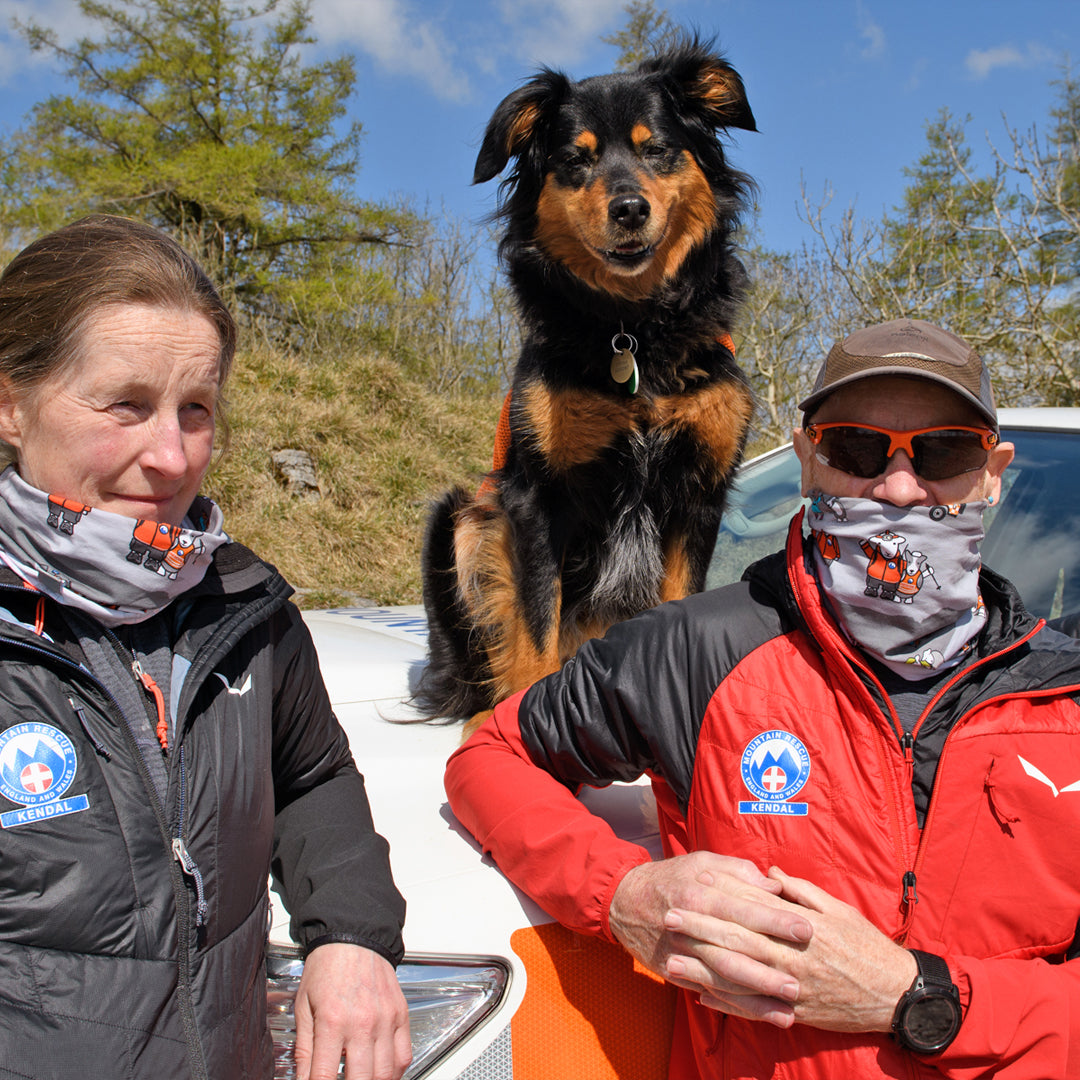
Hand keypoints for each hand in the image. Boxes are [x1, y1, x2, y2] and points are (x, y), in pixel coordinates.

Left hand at [294, 942, 411, 1079]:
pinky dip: (395, 1072)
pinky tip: (382, 1073)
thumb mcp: (303, 1007)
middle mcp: (362, 1023)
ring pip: (386, 1074)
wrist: (353, 938)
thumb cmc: (326, 969)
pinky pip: (404, 1055)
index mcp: (332, 1021)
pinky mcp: (400, 1014)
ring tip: (360, 1078)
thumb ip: (303, 1050)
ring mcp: (385, 1020)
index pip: (325, 1077)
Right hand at [609, 853, 814, 1025]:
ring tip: (788, 1008)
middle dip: (769, 966)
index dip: (774, 919)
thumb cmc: (671, 877)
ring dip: (756, 995)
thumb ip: (738, 871)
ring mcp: (681, 951)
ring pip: (723, 976)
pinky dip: (735, 1006)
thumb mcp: (701, 862)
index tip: (805, 928)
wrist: (624, 901)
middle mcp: (690, 924)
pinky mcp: (675, 971)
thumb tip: (773, 885)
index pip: (742, 908)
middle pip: (734, 948)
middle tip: (801, 980)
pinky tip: (760, 1015)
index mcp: (699, 893)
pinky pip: (709, 991)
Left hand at [668, 866, 916, 1031]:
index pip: (750, 910)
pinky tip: (701, 995)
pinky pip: (754, 1009)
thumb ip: (799, 891)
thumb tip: (767, 873)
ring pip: (738, 979)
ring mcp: (790, 989)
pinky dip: (726, 1004)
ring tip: (670, 960)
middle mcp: (791, 959)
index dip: (719, 899)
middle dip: (700, 929)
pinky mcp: (794, 1012)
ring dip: (702, 969)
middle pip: (736, 942)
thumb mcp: (838, 909)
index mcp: (800, 928)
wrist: (896, 995)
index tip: (692, 887)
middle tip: (668, 917)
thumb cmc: (867, 946)